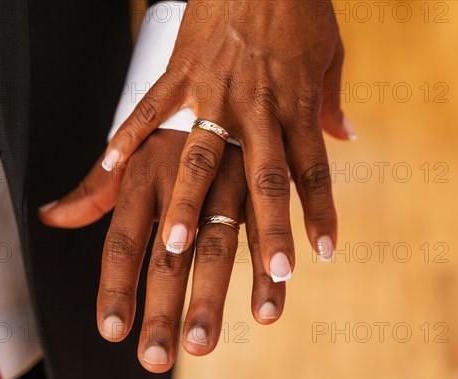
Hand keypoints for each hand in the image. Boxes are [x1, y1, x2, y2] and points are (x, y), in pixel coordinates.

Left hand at [39, 130, 285, 372]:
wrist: (227, 87)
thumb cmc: (169, 141)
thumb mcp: (131, 160)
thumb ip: (94, 192)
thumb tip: (48, 216)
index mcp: (143, 175)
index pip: (123, 240)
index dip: (116, 286)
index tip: (112, 331)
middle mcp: (182, 182)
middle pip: (169, 254)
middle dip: (162, 308)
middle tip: (155, 357)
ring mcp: (225, 183)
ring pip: (217, 248)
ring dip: (210, 298)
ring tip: (200, 345)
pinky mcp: (260, 188)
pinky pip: (264, 236)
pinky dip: (266, 274)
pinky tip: (266, 313)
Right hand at [101, 0, 351, 281]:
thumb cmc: (298, 7)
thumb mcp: (328, 53)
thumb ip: (331, 102)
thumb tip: (348, 136)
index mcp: (294, 104)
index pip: (311, 169)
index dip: (319, 212)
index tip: (323, 254)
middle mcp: (257, 106)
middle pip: (265, 176)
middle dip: (269, 226)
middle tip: (273, 274)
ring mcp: (214, 91)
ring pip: (202, 155)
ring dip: (190, 202)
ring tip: (176, 245)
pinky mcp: (179, 72)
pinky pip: (151, 108)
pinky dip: (128, 137)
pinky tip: (109, 168)